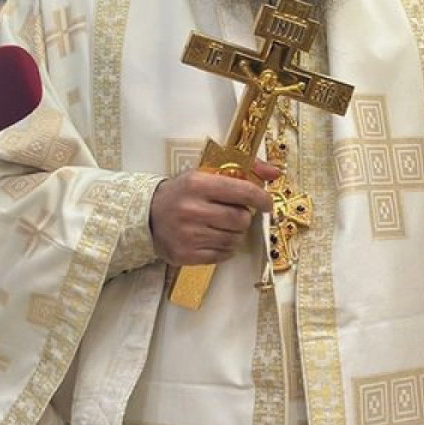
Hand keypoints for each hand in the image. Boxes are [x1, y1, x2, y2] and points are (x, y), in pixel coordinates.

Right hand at [150, 159, 278, 265]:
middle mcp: (193, 209)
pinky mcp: (186, 255)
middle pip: (241, 219)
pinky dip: (226, 248)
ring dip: (235, 233)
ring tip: (222, 225)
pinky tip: (215, 237)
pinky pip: (223, 255)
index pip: (242, 191)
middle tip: (234, 212)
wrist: (148, 215)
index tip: (267, 202)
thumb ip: (244, 169)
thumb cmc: (183, 192)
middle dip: (244, 216)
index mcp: (198, 183)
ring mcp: (189, 235)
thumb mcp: (207, 172)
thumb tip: (276, 172)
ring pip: (234, 239)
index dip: (261, 198)